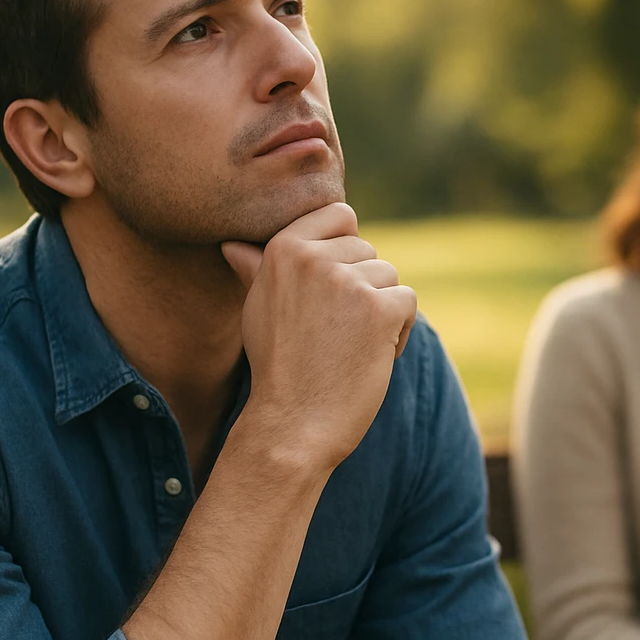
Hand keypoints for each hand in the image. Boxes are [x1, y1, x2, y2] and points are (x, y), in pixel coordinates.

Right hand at [220, 202, 416, 477]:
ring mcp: (348, 282)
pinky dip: (399, 331)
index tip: (333, 290)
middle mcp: (314, 258)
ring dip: (380, 311)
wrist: (292, 425)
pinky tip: (369, 357)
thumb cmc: (277, 368)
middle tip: (333, 332)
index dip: (347, 249)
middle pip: (368, 251)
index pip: (340, 214)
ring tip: (348, 346)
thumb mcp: (258, 310)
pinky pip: (407, 302)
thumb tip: (232, 244)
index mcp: (282, 249)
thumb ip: (256, 270)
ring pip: (389, 277)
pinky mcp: (380, 309)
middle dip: (362, 289)